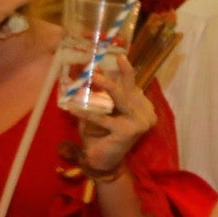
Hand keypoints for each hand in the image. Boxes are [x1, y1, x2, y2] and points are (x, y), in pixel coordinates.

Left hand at [77, 53, 156, 175]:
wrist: (104, 161)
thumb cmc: (102, 135)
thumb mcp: (104, 112)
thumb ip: (103, 97)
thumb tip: (91, 74)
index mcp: (141, 107)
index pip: (133, 85)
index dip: (126, 71)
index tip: (120, 55)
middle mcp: (145, 113)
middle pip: (129, 89)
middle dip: (119, 74)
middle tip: (103, 64)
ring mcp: (139, 122)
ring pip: (120, 99)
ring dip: (107, 86)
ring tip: (94, 76)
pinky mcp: (127, 132)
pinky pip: (103, 119)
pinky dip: (86, 113)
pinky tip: (72, 109)